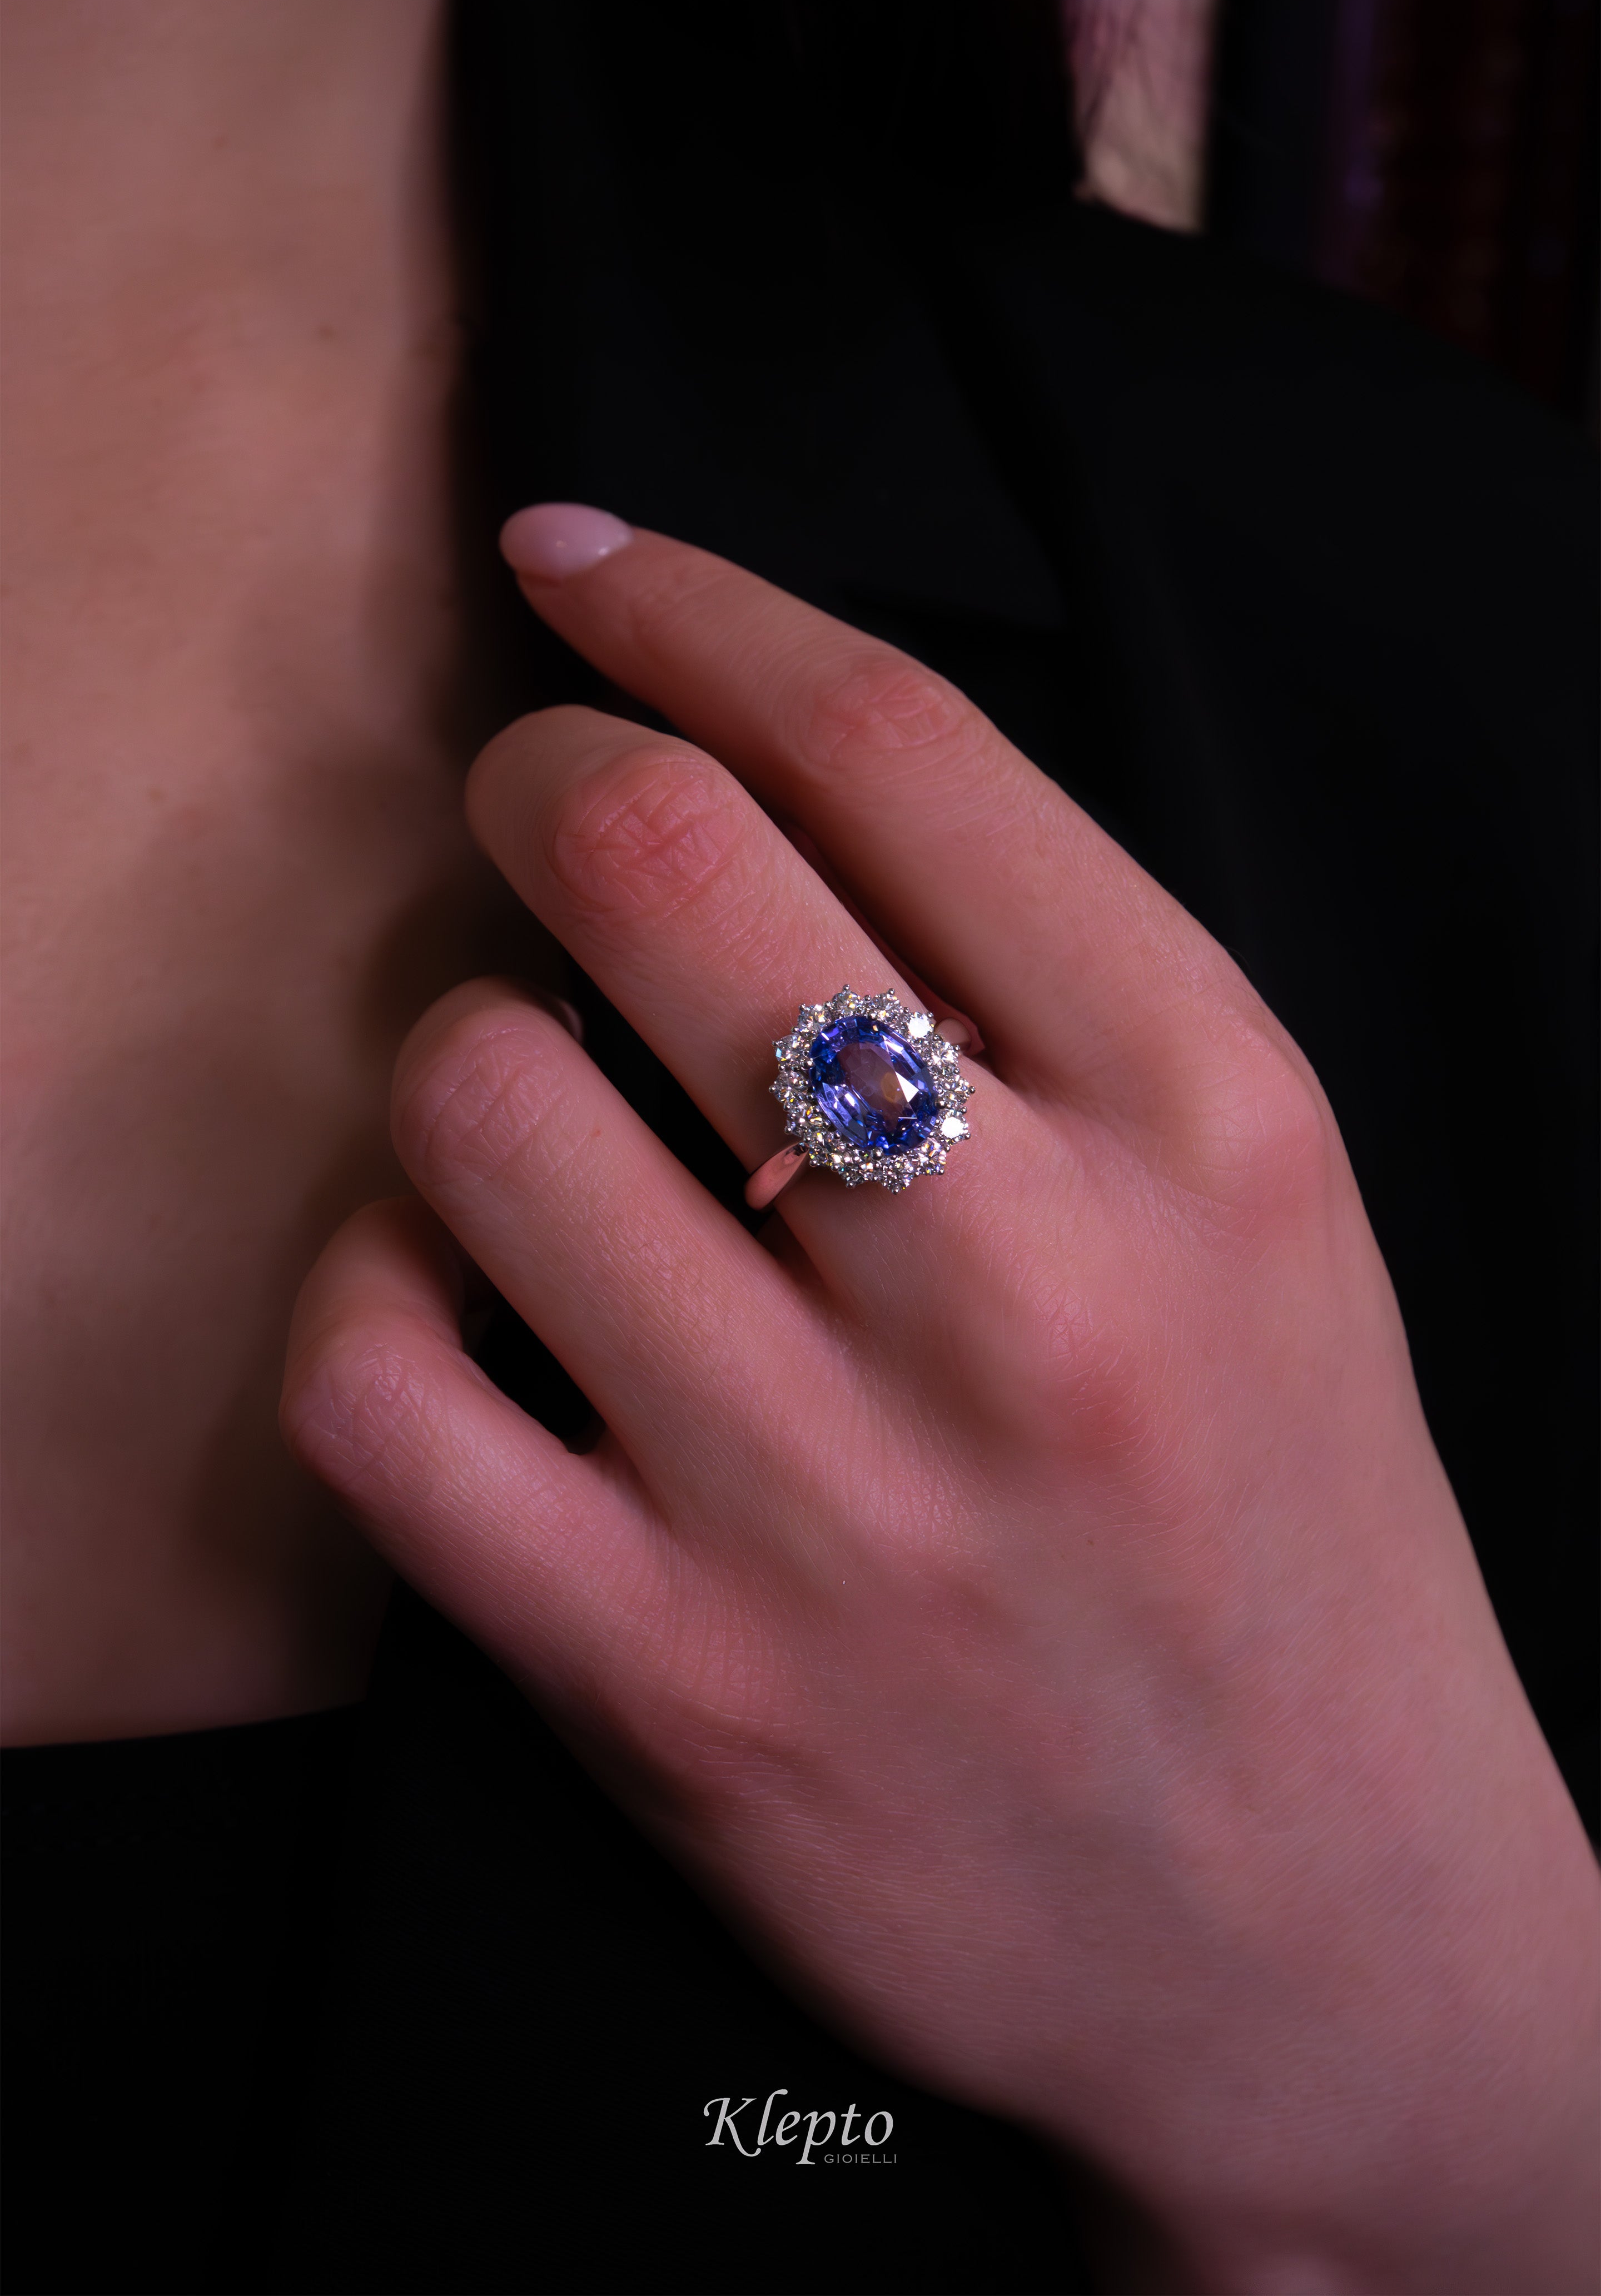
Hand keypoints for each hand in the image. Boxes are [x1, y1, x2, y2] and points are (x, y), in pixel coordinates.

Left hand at [283, 509, 1597, 2294]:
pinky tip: (456, 1296)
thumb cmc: (1282, 1531)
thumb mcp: (1261, 1207)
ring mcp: (834, 1499)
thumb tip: (751, 771)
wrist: (1324, 1944)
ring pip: (481, 1102)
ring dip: (465, 1051)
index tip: (584, 566)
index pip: (892, 739)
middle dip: (543, 775)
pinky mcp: (669, 1682)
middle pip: (660, 861)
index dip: (690, 601)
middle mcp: (1028, 1284)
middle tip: (537, 804)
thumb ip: (1046, 988)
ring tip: (533, 1103)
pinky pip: (380, 1386)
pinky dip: (372, 1294)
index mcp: (1211, 1122)